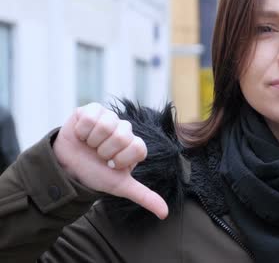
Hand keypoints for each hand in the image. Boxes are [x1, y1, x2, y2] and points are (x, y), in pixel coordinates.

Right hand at [53, 103, 167, 219]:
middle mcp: (125, 129)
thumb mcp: (120, 186)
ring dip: (92, 141)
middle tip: (98, 155)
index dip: (121, 159)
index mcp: (135, 145)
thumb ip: (144, 196)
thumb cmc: (95, 174)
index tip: (112, 164)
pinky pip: (91, 116)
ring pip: (106, 125)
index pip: (137, 147)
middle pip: (122, 136)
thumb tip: (165, 214)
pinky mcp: (93, 110)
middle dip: (105, 151)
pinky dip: (82, 130)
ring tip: (89, 145)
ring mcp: (110, 117)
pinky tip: (81, 135)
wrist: (67, 168)